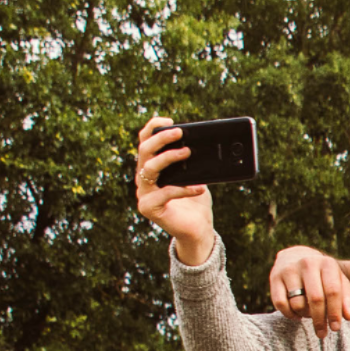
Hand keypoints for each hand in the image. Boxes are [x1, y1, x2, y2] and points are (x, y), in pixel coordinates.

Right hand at [134, 118, 214, 264]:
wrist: (198, 230)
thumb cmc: (196, 202)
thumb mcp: (198, 176)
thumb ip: (195, 162)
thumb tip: (205, 143)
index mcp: (151, 167)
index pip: (145, 141)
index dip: (153, 128)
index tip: (169, 120)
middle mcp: (144, 178)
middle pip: (144, 151)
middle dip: (161, 138)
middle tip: (180, 132)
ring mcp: (144, 193)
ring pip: (149, 168)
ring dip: (168, 157)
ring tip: (188, 153)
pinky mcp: (149, 208)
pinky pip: (165, 193)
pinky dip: (184, 188)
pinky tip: (200, 187)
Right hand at [270, 245, 349, 334]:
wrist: (295, 256)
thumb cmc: (323, 275)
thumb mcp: (339, 282)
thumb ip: (347, 298)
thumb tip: (348, 316)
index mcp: (327, 263)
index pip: (333, 291)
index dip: (335, 312)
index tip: (335, 328)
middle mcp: (308, 263)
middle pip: (315, 298)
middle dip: (320, 320)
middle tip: (322, 333)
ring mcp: (289, 269)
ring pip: (298, 303)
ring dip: (305, 315)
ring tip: (309, 314)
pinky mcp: (275, 278)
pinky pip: (281, 304)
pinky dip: (289, 314)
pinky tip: (297, 315)